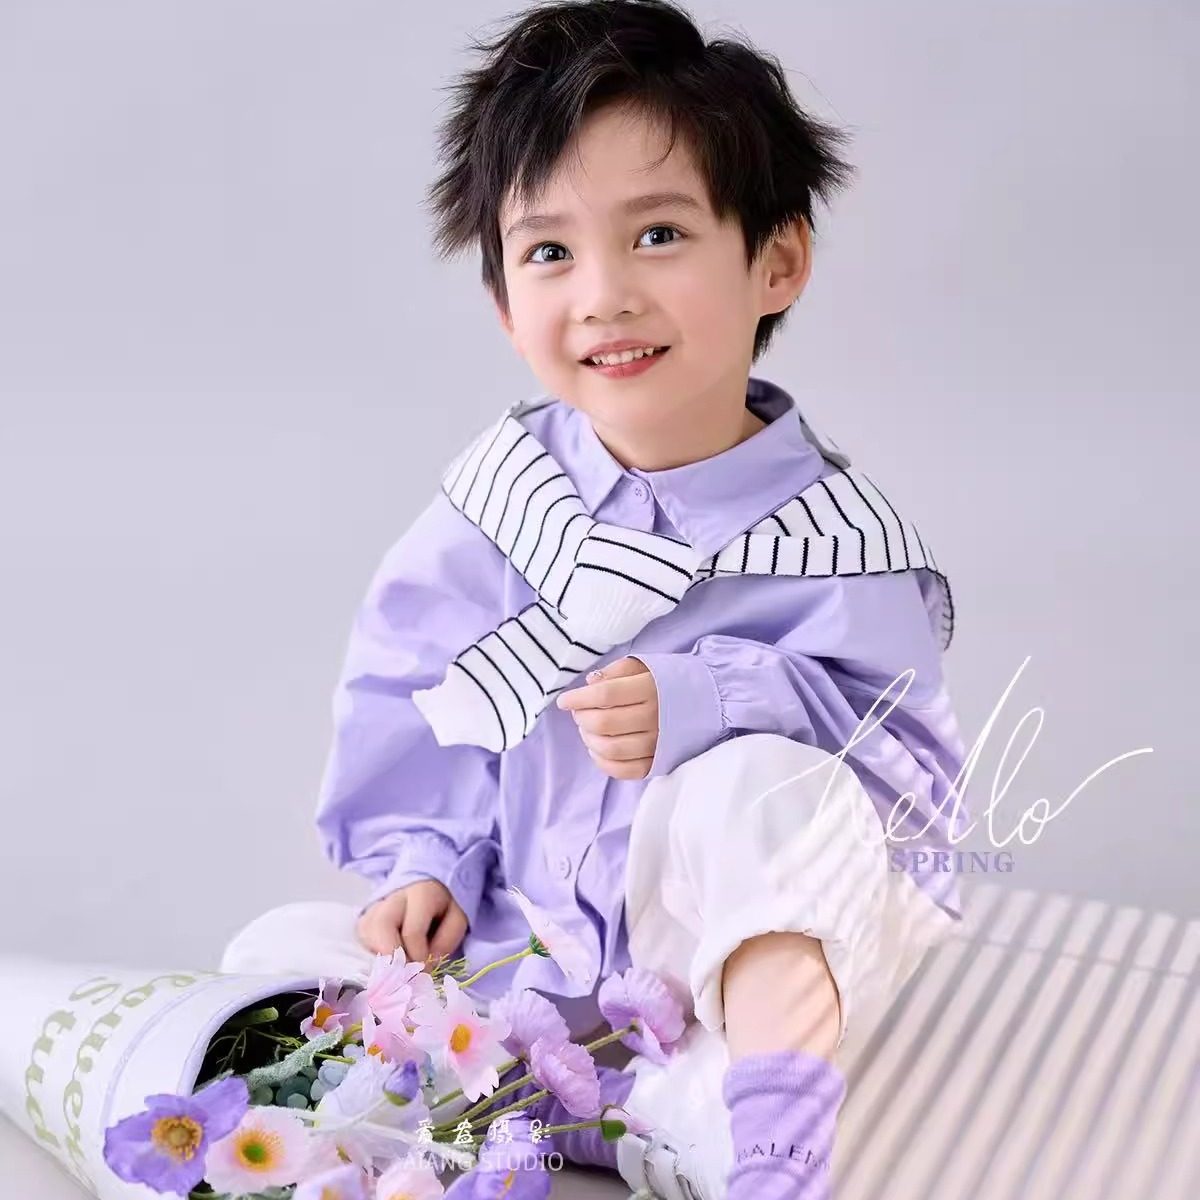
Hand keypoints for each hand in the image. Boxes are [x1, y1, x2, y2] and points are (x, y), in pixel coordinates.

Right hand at [355, 879, 467, 965]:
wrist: (429, 886)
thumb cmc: (443, 909)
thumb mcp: (457, 920)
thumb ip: (447, 941)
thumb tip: (427, 963)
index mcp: (421, 894)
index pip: (412, 931)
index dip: (418, 957)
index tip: (426, 970)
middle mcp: (394, 896)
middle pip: (380, 925)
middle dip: (390, 956)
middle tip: (402, 975)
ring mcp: (376, 905)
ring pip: (366, 930)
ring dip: (378, 954)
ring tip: (395, 966)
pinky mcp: (365, 915)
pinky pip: (361, 935)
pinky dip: (370, 951)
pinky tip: (386, 958)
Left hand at [555, 656, 659, 779]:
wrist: (708, 701)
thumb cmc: (669, 680)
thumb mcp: (645, 665)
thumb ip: (616, 671)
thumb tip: (590, 684)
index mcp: (651, 688)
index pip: (605, 694)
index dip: (578, 698)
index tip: (564, 701)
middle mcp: (656, 717)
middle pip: (603, 723)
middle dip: (582, 717)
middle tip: (578, 712)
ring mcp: (658, 744)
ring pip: (610, 748)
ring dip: (589, 739)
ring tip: (587, 729)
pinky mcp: (658, 763)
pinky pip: (623, 770)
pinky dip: (602, 762)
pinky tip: (597, 748)